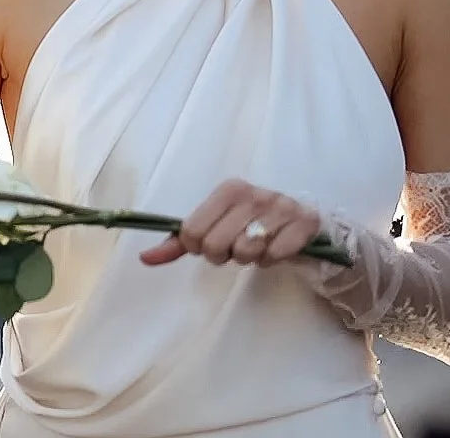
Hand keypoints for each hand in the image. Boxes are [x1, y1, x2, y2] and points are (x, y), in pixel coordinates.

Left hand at [138, 178, 322, 267]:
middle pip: (216, 245)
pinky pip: (276, 255)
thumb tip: (144, 258)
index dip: (199, 248)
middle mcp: (253, 193)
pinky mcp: (305, 222)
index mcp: (228, 189)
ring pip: (246, 252)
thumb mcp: (215, 227)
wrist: (304, 224)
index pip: (192, 232)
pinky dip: (274, 260)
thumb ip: (179, 242)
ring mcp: (281, 206)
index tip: (212, 244)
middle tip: (237, 248)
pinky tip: (277, 249)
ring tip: (258, 247)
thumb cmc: (251, 226)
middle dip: (225, 256)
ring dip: (251, 259)